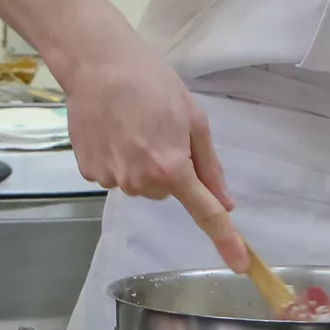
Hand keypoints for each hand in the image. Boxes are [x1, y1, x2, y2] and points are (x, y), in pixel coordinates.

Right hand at [63, 39, 247, 271]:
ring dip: (140, 163)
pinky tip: (111, 130)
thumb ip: (209, 166)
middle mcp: (141, 181)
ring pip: (139, 184)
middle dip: (168, 169)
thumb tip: (225, 203)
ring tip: (131, 124)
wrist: (97, 64)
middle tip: (158, 131)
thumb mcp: (193, 118)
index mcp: (172, 167)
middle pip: (166, 192)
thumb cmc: (151, 82)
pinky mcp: (88, 172)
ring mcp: (111, 179)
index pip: (205, 213)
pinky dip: (116, 159)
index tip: (241, 265)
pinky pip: (113, 175)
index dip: (226, 239)